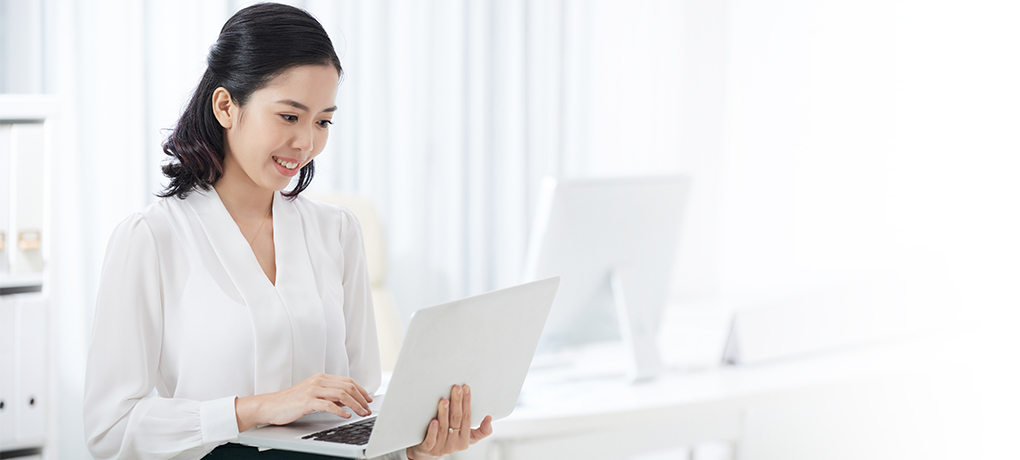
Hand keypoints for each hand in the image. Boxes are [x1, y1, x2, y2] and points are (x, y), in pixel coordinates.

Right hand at [235, 373, 373, 431]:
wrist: (270, 406)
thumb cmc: (291, 402)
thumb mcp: (313, 395)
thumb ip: (330, 396)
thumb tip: (348, 400)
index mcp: (321, 378)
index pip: (347, 381)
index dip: (361, 390)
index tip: (368, 399)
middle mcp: (318, 381)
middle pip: (347, 387)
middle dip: (361, 398)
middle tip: (368, 408)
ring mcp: (312, 390)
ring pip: (341, 394)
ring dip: (355, 405)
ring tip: (362, 413)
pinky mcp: (307, 401)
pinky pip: (328, 404)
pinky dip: (340, 410)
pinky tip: (346, 415)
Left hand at [406, 384, 493, 459]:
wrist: (430, 454)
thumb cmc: (450, 440)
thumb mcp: (468, 437)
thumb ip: (481, 430)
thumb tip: (489, 418)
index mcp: (465, 440)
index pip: (467, 418)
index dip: (467, 402)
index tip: (466, 389)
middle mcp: (453, 444)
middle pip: (456, 420)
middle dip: (457, 403)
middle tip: (456, 389)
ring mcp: (441, 447)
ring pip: (444, 428)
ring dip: (444, 413)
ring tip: (444, 401)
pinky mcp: (428, 449)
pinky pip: (431, 440)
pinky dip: (433, 430)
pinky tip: (433, 420)